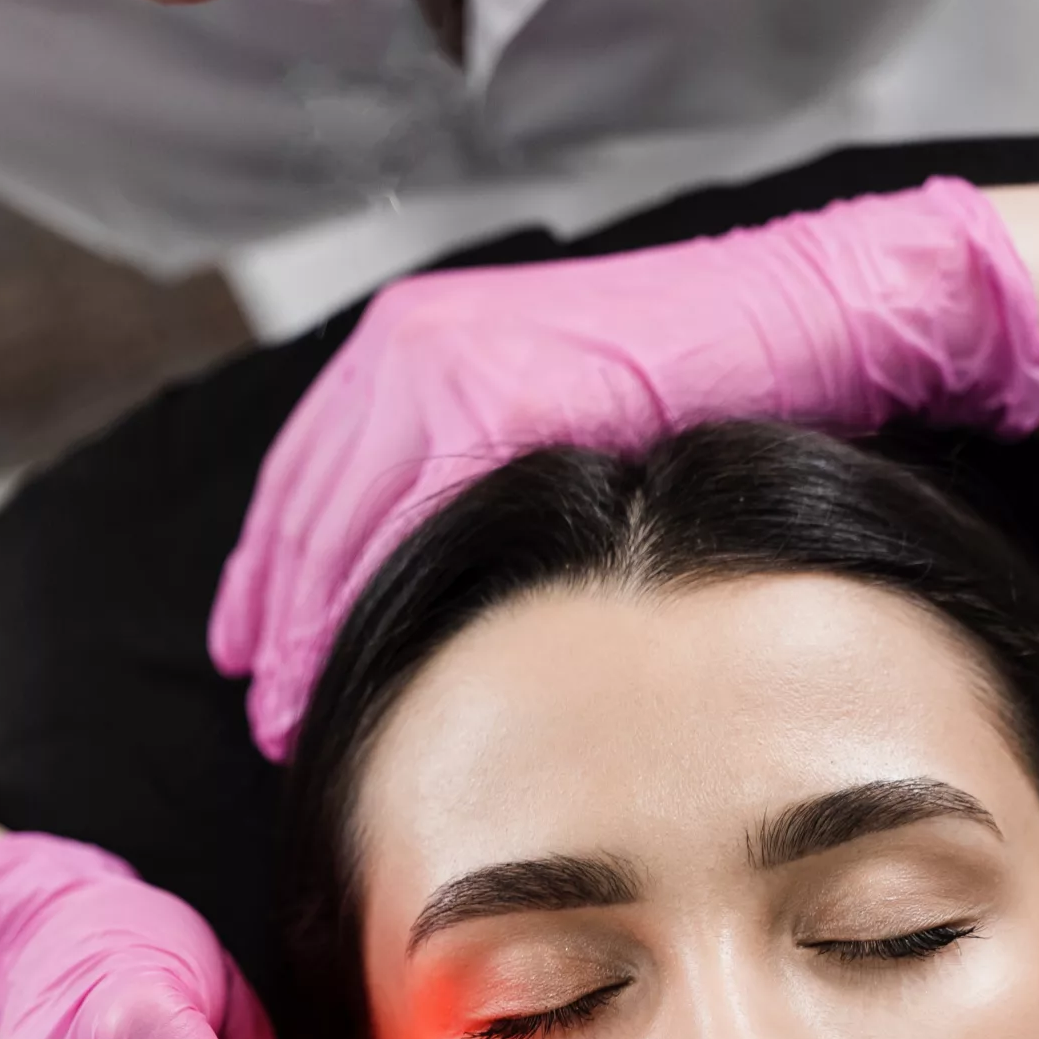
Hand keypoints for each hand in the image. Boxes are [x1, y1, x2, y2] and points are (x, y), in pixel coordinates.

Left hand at [211, 178, 1038, 759]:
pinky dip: (377, 602)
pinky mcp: (496, 392)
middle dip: (275, 621)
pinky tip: (369, 670)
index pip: (305, 473)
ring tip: (296, 716)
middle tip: (268, 714)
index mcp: (412, 338)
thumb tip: (403, 571)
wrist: (787, 321)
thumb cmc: (687, 379)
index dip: (269, 575)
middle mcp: (412, 339)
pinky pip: (405, 519)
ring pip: (338, 521)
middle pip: (305, 505)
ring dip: (308, 630)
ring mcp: (448, 359)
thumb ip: (462, 466)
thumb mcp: (543, 411)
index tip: (251, 654)